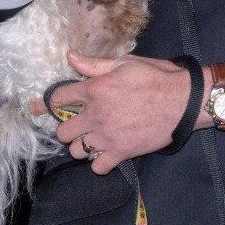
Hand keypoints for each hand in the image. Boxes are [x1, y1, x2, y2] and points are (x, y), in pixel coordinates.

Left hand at [29, 51, 201, 173]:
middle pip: (62, 131)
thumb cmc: (157, 77)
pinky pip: (97, 167)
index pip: (58, 98)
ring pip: (76, 150)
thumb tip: (70, 57)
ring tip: (92, 138)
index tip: (40, 108)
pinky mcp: (122, 152)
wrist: (185, 100)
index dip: (46, 103)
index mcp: (96, 89)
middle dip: (67, 127)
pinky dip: (99, 162)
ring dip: (81, 145)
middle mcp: (97, 114)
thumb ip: (95, 64)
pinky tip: (106, 153)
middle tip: (79, 123)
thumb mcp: (126, 63)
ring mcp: (108, 136)